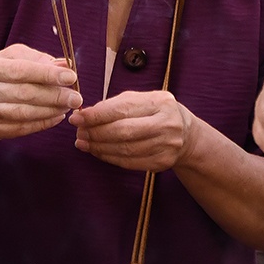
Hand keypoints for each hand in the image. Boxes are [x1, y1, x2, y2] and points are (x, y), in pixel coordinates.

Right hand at [0, 44, 79, 140]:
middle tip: (76, 97)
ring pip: (23, 113)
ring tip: (68, 106)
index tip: (71, 77)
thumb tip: (64, 63)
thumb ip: (37, 58)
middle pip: (24, 93)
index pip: (21, 70)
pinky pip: (20, 128)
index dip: (48, 74)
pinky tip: (56, 117)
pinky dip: (41, 123)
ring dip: (50, 110)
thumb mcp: (12, 58)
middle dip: (54, 95)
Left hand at [71, 90, 193, 171]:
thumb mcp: (141, 100)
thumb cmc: (156, 113)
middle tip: (78, 133)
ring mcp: (167, 145)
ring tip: (83, 143)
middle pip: (123, 132)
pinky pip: (129, 162)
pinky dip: (109, 157)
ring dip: (99, 147)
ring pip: (124, 150)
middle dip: (96, 133)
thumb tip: (86, 115)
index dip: (96, 115)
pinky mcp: (163, 162)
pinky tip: (98, 152)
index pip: (122, 109)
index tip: (77, 118)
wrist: (186, 134)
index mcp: (160, 102)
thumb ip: (115, 105)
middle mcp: (166, 123)